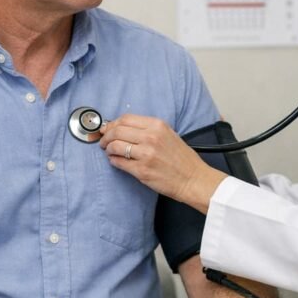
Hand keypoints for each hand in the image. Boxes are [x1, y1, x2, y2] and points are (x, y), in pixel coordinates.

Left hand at [99, 114, 225, 211]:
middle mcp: (151, 137)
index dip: (112, 123)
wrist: (193, 179)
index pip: (126, 119)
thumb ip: (147, 129)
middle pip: (117, 130)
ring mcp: (146, 154)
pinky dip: (114, 161)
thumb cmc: (181, 158)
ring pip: (115, 146)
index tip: (108, 129)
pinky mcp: (142, 171)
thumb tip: (121, 127)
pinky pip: (119, 162)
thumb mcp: (168, 134)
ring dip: (108, 149)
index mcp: (157, 125)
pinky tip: (117, 161)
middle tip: (104, 142)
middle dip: (106, 136)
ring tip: (110, 152)